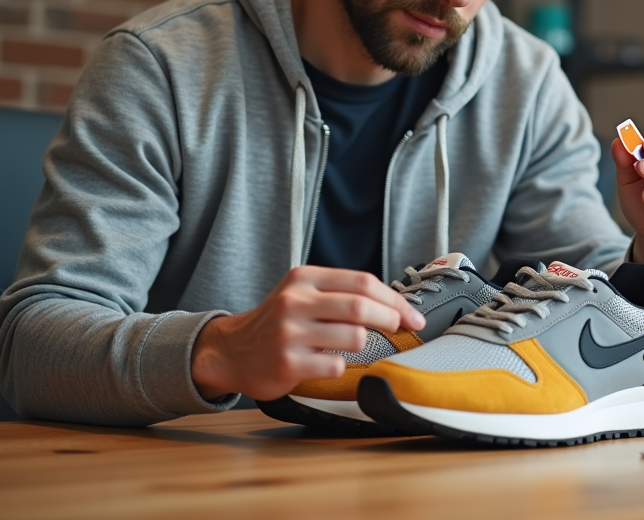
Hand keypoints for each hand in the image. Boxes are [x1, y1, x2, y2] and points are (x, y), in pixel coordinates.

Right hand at [190, 266, 425, 401]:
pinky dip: (340, 366)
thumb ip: (340, 293)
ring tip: (350, 345)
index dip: (394, 299)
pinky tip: (326, 363)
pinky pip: (335, 364)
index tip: (412, 315)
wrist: (231, 352)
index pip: (362, 282)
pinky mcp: (287, 362)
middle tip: (404, 329)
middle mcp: (295, 301)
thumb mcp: (303, 294)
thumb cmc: (279, 323)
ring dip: (363, 344)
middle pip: (360, 306)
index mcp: (304, 278)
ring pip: (354, 337)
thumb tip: (395, 304)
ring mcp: (290, 333)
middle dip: (391, 318)